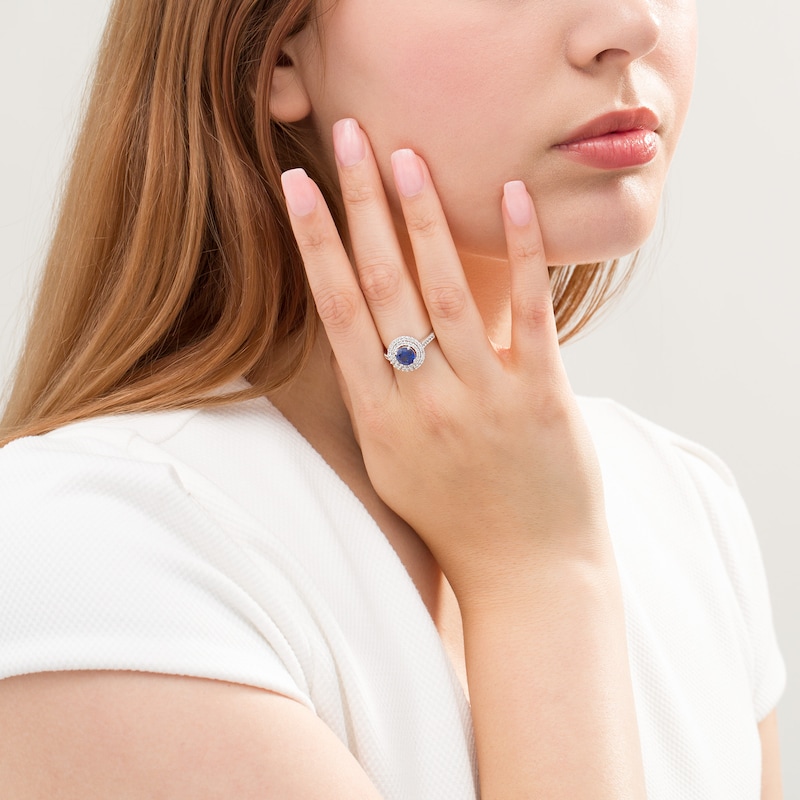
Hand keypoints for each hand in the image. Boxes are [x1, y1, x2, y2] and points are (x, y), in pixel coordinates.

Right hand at [280, 119, 608, 597]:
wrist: (526, 573)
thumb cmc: (453, 519)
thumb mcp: (393, 466)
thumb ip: (377, 403)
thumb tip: (357, 339)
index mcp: (380, 419)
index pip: (338, 314)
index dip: (315, 245)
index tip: (297, 184)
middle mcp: (424, 402)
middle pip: (383, 287)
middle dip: (361, 207)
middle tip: (347, 136)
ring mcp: (485, 398)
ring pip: (446, 291)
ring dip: (424, 217)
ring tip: (407, 155)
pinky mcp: (544, 398)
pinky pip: (529, 313)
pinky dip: (519, 252)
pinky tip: (509, 197)